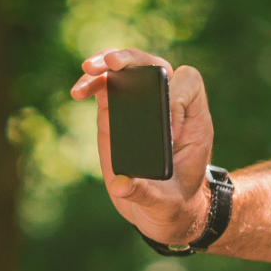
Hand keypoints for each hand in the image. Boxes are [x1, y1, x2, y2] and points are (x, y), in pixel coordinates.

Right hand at [70, 47, 217, 246]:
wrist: (161, 209)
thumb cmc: (173, 204)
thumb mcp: (166, 204)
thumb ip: (147, 194)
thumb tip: (121, 185)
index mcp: (193, 122)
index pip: (189, 85)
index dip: (176, 98)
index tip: (165, 132)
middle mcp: (168, 107)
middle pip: (155, 67)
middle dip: (134, 61)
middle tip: (113, 64)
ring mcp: (141, 107)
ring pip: (128, 70)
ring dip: (107, 65)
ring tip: (89, 70)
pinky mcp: (118, 114)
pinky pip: (106, 88)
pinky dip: (91, 84)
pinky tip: (78, 92)